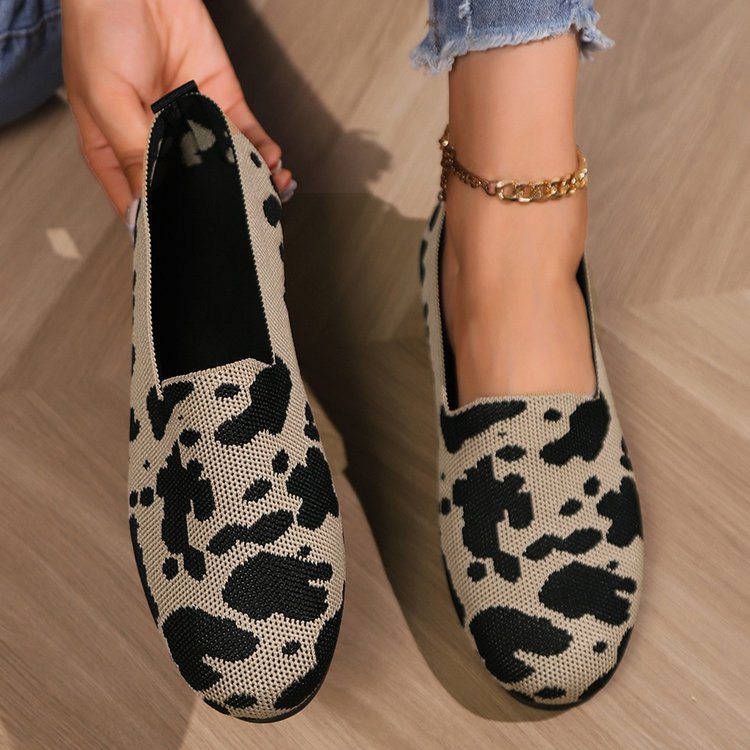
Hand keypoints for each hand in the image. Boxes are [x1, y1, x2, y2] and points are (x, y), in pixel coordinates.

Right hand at [61, 0, 292, 217]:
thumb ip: (135, 154)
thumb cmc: (100, 27)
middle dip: (219, 208)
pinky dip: (264, 154)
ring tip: (270, 196)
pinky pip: (248, 137)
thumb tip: (145, 207)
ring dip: (251, 184)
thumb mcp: (107, 100)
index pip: (143, 205)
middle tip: (244, 223)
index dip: (167, 228)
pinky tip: (274, 166)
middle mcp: (159, 144)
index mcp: (119, 152)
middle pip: (192, 191)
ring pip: (227, 167)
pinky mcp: (222, 103)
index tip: (193, 246)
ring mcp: (194, 125)